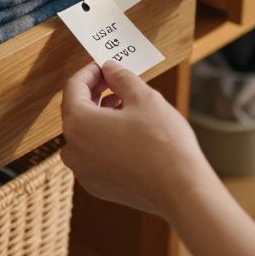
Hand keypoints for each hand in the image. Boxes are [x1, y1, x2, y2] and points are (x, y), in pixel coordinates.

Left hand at [59, 60, 214, 219]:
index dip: (89, 72)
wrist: (180, 190)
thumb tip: (110, 68)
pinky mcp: (98, 187)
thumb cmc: (162, 142)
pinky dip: (104, 141)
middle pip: (76, 112)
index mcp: (78, 123)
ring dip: (99, 117)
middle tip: (115, 82)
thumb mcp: (144, 97)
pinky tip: (127, 135)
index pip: (73, 87)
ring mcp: (84, 172)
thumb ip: (121, 77)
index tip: (104, 65)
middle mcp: (73, 150)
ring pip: (84, 135)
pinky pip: (94, 156)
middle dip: (94, 94)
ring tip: (125, 107)